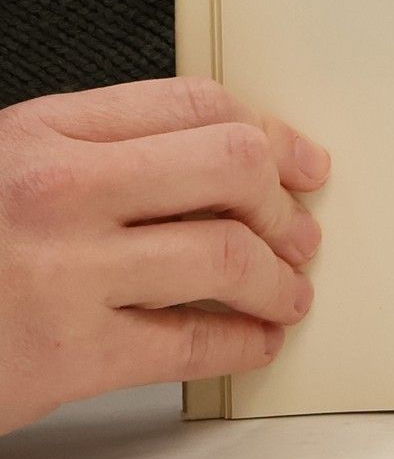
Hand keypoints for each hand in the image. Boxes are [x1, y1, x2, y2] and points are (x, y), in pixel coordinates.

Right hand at [0, 78, 328, 433]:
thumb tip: (209, 166)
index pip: (194, 104)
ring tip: (286, 291)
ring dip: (279, 278)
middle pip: (231, 166)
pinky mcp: (65, 355)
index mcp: (40, 133)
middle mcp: (58, 190)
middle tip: (298, 230)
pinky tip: (254, 341)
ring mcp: (65, 272)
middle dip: (283, 204)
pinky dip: (244, 343)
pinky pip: (193, 342)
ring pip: (228, 254)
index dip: (269, 133)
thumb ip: (88, 154)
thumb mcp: (1, 170)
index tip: (298, 160)